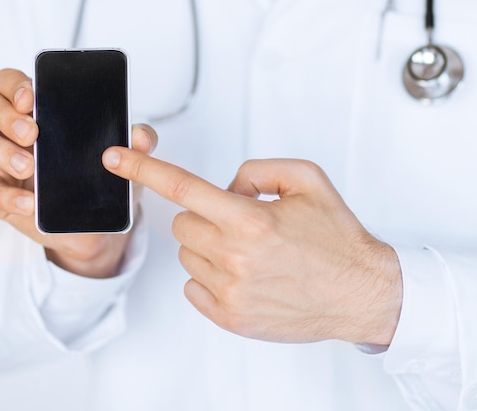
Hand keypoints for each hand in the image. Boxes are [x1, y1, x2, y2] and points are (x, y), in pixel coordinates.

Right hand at [0, 68, 156, 277]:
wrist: (97, 223)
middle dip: (3, 113)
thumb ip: (137, 141)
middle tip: (32, 133)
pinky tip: (29, 203)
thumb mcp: (125, 157)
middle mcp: (11, 127)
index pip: (11, 81)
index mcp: (38, 108)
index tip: (32, 98)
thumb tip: (140, 134)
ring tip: (29, 166)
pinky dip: (8, 195)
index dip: (15, 84)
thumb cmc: (103, 176)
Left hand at [102, 148, 401, 344]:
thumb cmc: (337, 237)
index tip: (114, 159)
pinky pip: (193, 285)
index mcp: (250, 219)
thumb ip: (256, 169)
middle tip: (241, 222)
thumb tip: (226, 185)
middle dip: (205, 215)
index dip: (143, 169)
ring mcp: (230, 291)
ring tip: (251, 251)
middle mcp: (235, 256)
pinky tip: (244, 274)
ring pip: (187, 253)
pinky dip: (211, 274)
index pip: (182, 187)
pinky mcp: (230, 317)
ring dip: (210, 245)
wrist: (361, 291)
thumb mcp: (305, 179)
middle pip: (183, 222)